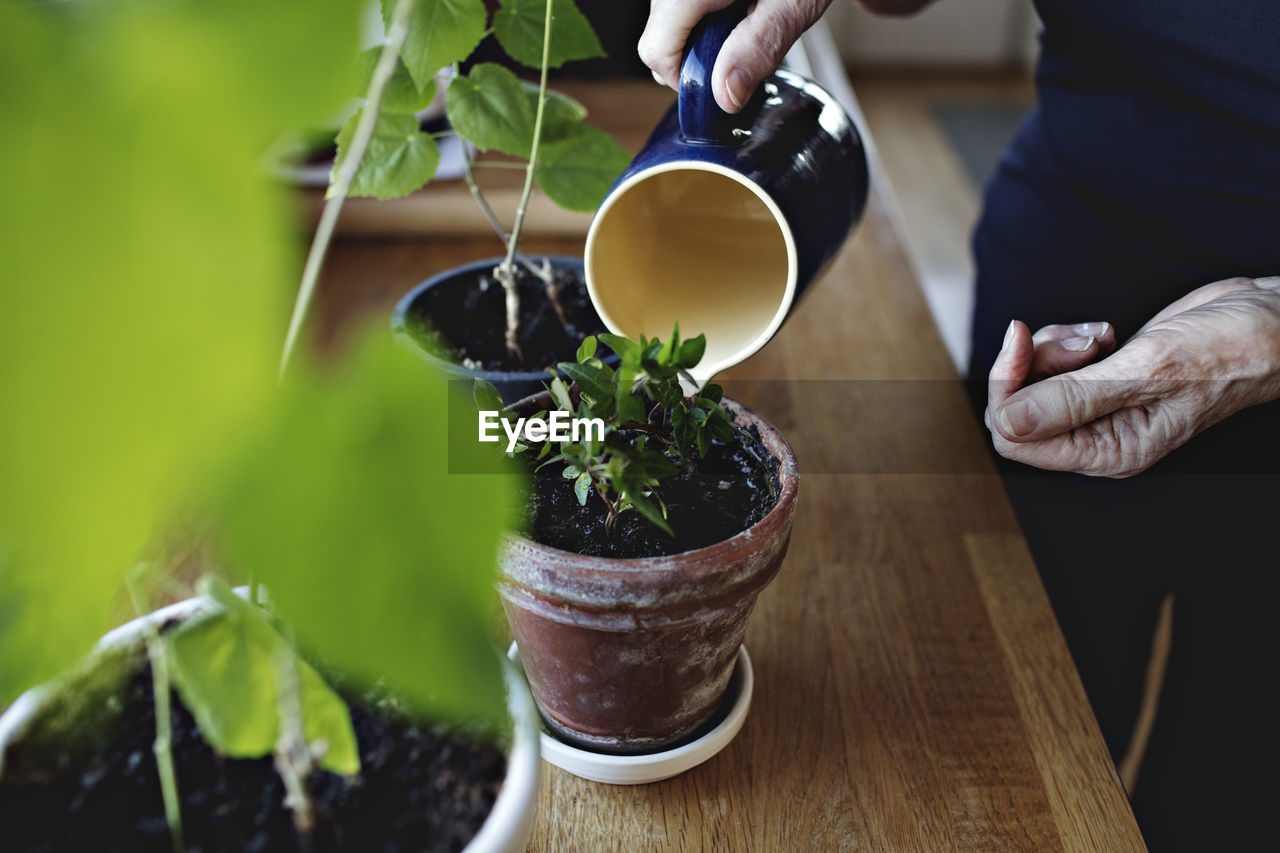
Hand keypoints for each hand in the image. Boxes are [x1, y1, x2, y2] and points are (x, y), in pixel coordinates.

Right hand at [639, 0, 833, 113]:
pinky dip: (706, 9)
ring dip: (705, 30)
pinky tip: (742, 1)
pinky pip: (681, 2)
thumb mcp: (792, 5)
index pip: (656, 52)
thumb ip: (757, 50)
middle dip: (698, 53)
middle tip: (746, 44)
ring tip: (750, 12)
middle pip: (660, 36)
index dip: (687, 79)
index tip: (721, 85)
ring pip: (669, 18)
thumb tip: (726, 96)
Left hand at [986, 277, 1279, 476]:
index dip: (1007, 387)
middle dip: (1034, 362)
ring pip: (1032, 380)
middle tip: (1084, 341)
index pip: (1013, 437)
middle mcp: (1097, 437)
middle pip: (1016, 407)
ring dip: (1055, 346)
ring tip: (1103, 336)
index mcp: (1107, 452)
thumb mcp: (1147, 372)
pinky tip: (1108, 333)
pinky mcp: (1102, 380)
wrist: (1268, 322)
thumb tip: (1008, 422)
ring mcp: (1099, 409)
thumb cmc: (1227, 351)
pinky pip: (1054, 363)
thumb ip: (1074, 399)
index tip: (1022, 338)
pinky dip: (1069, 340)